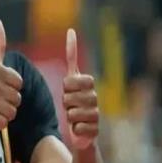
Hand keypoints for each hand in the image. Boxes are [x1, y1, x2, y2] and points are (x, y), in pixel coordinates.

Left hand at [63, 29, 98, 149]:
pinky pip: (79, 127)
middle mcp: (94, 97)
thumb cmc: (73, 104)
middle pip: (69, 97)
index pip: (75, 80)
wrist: (81, 132)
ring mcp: (96, 113)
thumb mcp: (70, 81)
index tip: (68, 88)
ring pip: (72, 113)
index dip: (68, 85)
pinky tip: (78, 128)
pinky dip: (75, 128)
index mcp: (89, 85)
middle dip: (65, 101)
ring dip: (68, 116)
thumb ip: (72, 58)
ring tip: (73, 117)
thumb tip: (71, 31)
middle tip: (68, 105)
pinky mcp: (96, 129)